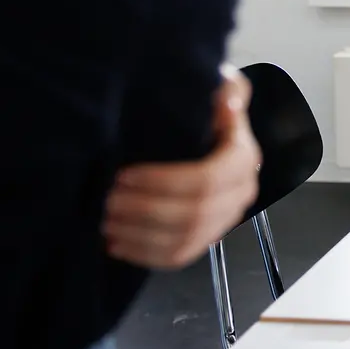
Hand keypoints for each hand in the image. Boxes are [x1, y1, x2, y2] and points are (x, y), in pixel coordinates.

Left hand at [103, 64, 261, 268]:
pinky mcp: (207, 240)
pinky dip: (145, 256)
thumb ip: (229, 90)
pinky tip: (116, 244)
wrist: (212, 137)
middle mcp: (241, 194)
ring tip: (106, 222)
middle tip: (107, 201)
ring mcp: (225, 221)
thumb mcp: (221, 90)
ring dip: (141, 235)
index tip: (125, 175)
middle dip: (145, 210)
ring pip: (184, 240)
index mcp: (243, 159)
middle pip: (194, 214)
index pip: (207, 180)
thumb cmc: (207, 112)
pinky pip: (179, 258)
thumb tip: (227, 103)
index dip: (163, 182)